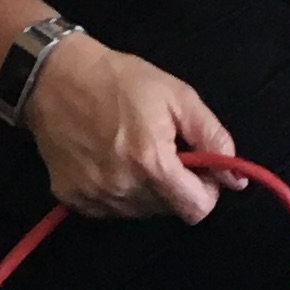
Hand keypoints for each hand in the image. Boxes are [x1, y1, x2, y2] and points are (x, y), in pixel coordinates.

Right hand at [22, 35, 235, 219]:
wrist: (54, 77)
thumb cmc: (120, 81)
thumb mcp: (178, 97)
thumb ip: (213, 138)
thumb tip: (235, 180)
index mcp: (152, 163)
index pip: (197, 209)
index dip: (205, 190)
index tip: (196, 167)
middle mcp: (122, 187)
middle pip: (169, 210)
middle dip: (174, 185)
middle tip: (159, 147)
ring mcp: (94, 196)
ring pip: (140, 212)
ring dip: (145, 189)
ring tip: (129, 150)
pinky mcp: (71, 198)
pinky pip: (110, 209)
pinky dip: (117, 191)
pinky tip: (107, 160)